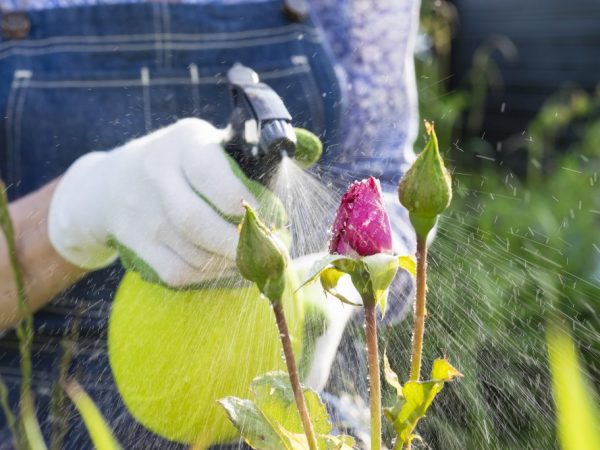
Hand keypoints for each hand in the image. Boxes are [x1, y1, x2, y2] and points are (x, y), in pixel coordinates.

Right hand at [49, 118, 281, 287]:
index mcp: (184, 145)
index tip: (276, 219)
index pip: (218, 181)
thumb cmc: (181, 163)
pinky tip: (223, 266)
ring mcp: (140, 214)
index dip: (253, 207)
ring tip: (253, 260)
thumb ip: (252, 153)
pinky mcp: (135, 245)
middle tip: (270, 252)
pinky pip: (177, 272)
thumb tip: (311, 151)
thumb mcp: (209, 143)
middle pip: (198, 223)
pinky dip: (207, 276)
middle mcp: (156, 176)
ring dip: (230, 264)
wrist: (111, 183)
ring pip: (191, 253)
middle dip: (241, 245)